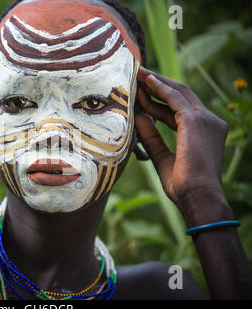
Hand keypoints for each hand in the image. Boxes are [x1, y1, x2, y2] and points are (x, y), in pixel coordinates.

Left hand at [135, 67, 228, 217]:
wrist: (197, 197)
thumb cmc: (182, 185)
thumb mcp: (162, 157)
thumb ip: (151, 136)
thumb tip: (138, 118)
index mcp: (204, 131)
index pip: (179, 109)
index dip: (158, 99)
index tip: (141, 92)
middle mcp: (209, 121)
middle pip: (180, 94)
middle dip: (157, 83)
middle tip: (137, 75)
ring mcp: (205, 119)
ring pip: (177, 92)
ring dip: (156, 82)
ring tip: (137, 74)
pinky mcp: (195, 121)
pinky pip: (175, 98)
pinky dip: (160, 88)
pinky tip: (146, 81)